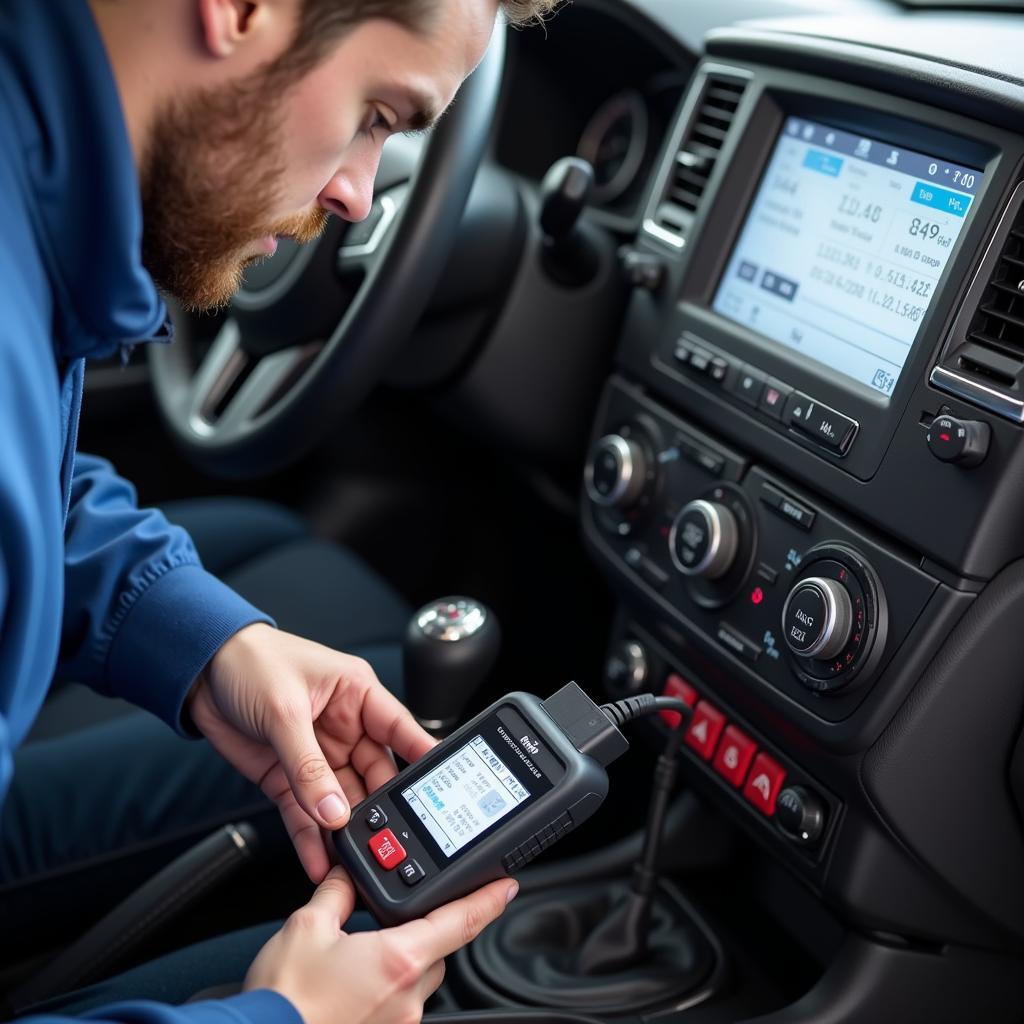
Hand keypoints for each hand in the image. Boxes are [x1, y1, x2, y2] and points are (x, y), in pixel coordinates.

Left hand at [188, 623, 435, 880]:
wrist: (199, 672)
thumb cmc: (250, 663)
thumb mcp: (284, 711)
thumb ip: (309, 766)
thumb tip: (334, 810)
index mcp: (358, 695)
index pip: (401, 730)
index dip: (423, 759)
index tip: (438, 791)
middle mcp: (346, 728)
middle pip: (376, 776)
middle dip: (380, 809)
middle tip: (385, 841)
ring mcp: (318, 756)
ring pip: (342, 802)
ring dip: (345, 831)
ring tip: (351, 860)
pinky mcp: (289, 778)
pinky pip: (307, 813)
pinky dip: (311, 838)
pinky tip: (318, 859)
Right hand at [245, 867, 517, 1023]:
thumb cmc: (281, 1001)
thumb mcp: (306, 927)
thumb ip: (336, 893)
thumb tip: (346, 874)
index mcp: (399, 959)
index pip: (461, 921)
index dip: (488, 899)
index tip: (507, 884)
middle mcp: (407, 996)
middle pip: (437, 949)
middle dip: (421, 927)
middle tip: (387, 917)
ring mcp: (397, 1023)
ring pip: (417, 978)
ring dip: (401, 958)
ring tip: (358, 951)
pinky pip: (397, 1003)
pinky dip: (383, 985)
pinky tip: (351, 982)